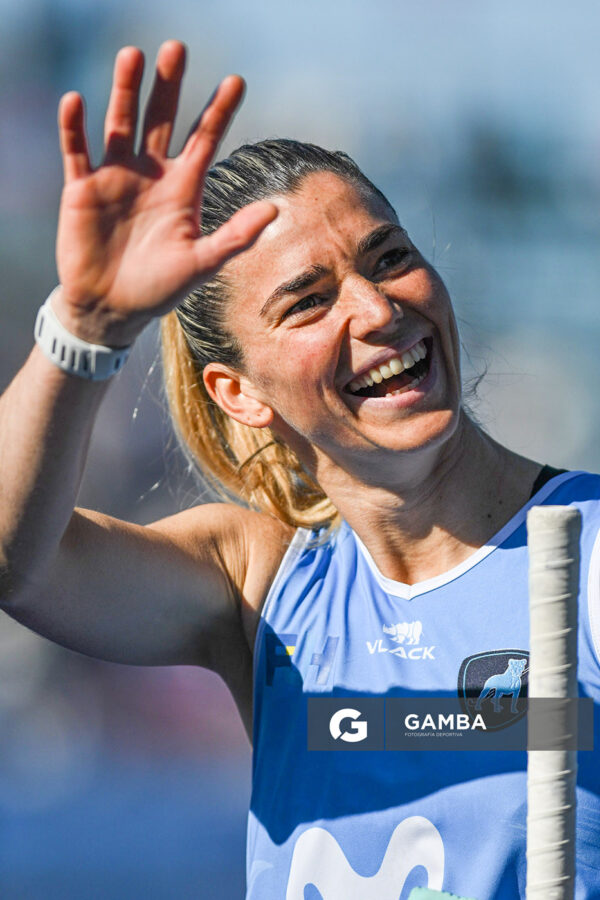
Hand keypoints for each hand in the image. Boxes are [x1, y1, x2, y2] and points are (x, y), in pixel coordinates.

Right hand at [55, 41, 276, 345]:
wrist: (112, 309)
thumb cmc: (159, 289)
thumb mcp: (202, 263)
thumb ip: (235, 236)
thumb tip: (275, 208)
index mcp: (183, 188)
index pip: (205, 139)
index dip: (219, 111)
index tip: (237, 80)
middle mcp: (151, 174)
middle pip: (162, 119)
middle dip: (169, 85)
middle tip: (176, 47)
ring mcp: (116, 177)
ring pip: (121, 124)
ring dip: (125, 91)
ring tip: (132, 56)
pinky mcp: (83, 189)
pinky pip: (77, 150)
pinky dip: (75, 128)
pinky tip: (76, 101)